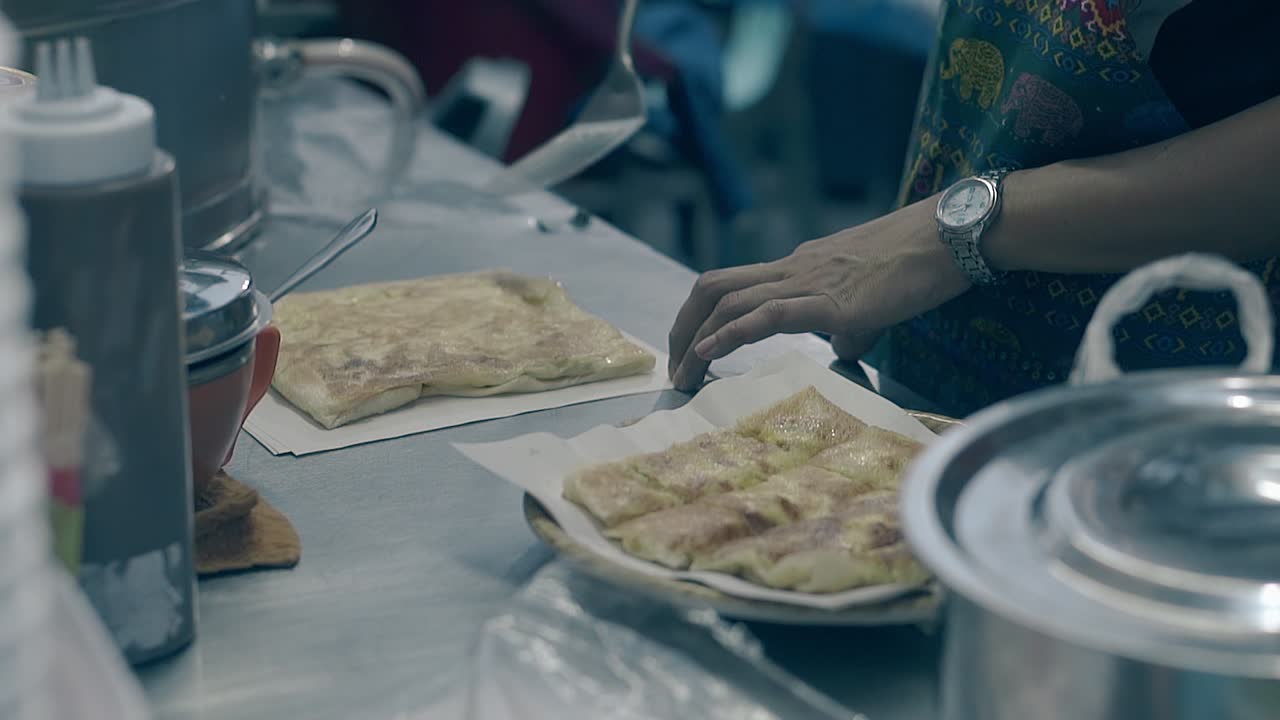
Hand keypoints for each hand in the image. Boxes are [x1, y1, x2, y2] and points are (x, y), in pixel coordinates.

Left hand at [667, 198, 969, 389]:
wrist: (950, 237)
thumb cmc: (920, 266)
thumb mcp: (872, 300)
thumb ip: (849, 325)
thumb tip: (843, 351)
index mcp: (799, 267)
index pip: (733, 285)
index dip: (702, 317)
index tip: (689, 351)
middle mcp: (793, 269)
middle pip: (714, 288)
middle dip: (683, 329)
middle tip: (673, 370)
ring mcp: (808, 282)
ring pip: (729, 300)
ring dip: (696, 340)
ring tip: (682, 376)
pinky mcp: (829, 303)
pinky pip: (766, 315)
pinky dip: (730, 335)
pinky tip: (709, 355)